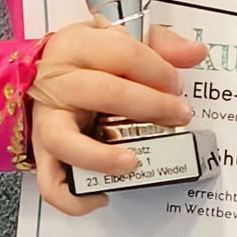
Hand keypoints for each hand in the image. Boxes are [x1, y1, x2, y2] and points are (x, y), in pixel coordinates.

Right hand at [27, 19, 208, 215]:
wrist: (41, 78)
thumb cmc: (84, 60)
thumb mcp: (117, 39)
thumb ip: (158, 44)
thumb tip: (195, 52)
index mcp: (74, 46)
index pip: (121, 53)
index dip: (157, 70)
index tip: (176, 85)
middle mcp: (56, 82)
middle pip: (103, 92)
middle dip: (150, 106)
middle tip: (178, 116)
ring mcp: (45, 119)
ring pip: (64, 140)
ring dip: (101, 156)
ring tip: (134, 162)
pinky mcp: (42, 152)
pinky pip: (50, 182)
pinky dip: (73, 197)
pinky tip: (102, 196)